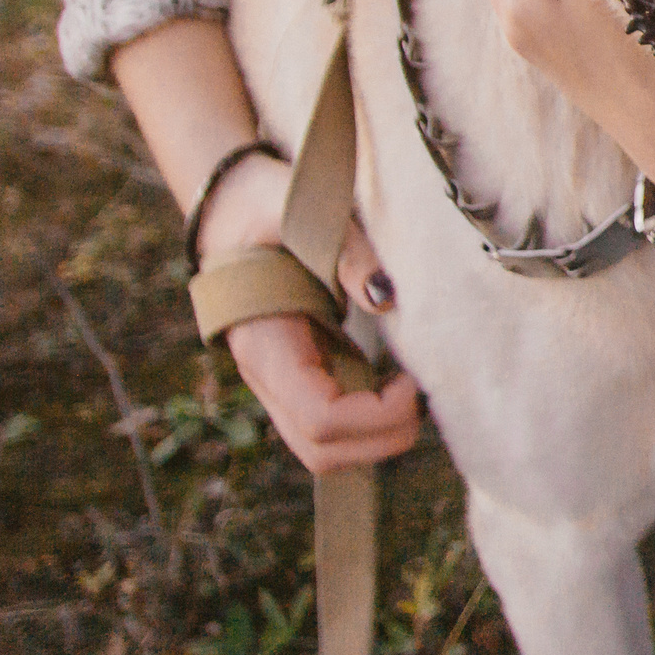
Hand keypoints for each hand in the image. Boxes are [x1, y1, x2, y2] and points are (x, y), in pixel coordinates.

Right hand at [195, 152, 422, 473]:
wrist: (229, 207)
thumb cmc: (264, 205)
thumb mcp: (297, 210)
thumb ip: (345, 250)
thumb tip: (386, 296)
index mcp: (263, 345)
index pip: (319, 417)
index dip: (374, 415)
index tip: (413, 380)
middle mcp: (266, 377)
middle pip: (322, 450)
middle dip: (382, 437)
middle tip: (424, 392)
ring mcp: (280, 383)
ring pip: (326, 448)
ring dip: (377, 435)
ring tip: (415, 388)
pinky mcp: (299, 377)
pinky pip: (334, 424)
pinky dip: (371, 419)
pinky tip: (401, 381)